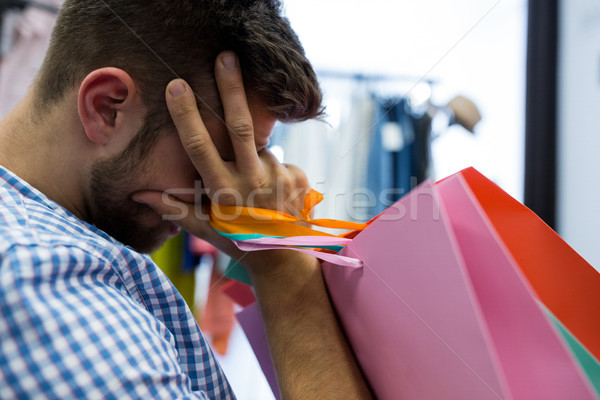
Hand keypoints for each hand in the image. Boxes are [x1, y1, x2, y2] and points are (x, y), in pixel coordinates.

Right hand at [134, 51, 309, 262]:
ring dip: (252, 155)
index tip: (177, 86)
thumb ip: (174, 208)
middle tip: (226, 56)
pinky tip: (272, 192)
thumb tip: (140, 193)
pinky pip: (276, 159)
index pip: (201, 147)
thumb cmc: (238, 241)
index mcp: (224, 191)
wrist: (284, 258)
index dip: (187, 116)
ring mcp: (278, 176)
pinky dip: (269, 168)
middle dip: (231, 89)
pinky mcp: (297, 175)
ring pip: (259, 146)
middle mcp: (252, 180)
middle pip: (241, 125)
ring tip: (255, 187)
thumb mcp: (205, 229)